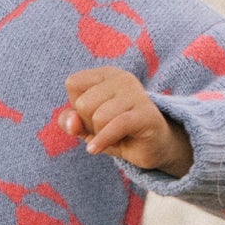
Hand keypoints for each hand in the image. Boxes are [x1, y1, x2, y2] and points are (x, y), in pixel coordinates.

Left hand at [60, 67, 193, 176]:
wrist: (153, 148)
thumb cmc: (117, 133)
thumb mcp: (87, 127)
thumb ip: (71, 121)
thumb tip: (71, 121)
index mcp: (107, 74)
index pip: (74, 83)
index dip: (76, 106)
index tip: (93, 115)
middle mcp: (123, 78)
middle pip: (84, 103)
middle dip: (89, 124)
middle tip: (106, 129)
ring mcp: (137, 94)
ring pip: (98, 117)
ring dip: (100, 134)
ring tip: (115, 136)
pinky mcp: (146, 114)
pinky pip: (115, 126)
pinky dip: (102, 141)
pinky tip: (96, 149)